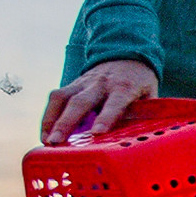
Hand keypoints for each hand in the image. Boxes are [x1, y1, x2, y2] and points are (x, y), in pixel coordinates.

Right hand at [40, 59, 157, 144]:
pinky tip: (46, 134)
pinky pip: (56, 98)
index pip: (114, 103)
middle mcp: (100, 84)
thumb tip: (144, 136)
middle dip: (66, 122)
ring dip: (51, 120)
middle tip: (56, 142)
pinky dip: (49, 117)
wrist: (125, 54)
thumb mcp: (150, 94)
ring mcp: (83, 83)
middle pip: (80, 102)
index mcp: (124, 87)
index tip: (97, 133)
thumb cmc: (139, 82)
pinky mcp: (72, 84)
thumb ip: (146, 113)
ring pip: (62, 98)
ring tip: (46, 141)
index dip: (106, 117)